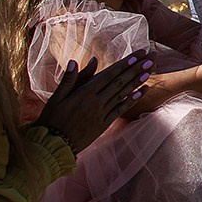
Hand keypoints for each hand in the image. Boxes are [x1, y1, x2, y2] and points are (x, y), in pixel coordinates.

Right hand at [35, 54, 150, 153]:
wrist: (52, 145)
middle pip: (119, 82)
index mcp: (84, 93)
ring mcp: (101, 113)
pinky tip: (142, 92)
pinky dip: (132, 100)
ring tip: (149, 72)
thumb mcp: (56, 97)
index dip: (124, 64)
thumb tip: (74, 61)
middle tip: (151, 58)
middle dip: (136, 69)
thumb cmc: (51, 119)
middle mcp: (96, 102)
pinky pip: (120, 110)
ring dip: (137, 82)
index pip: (109, 74)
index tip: (137, 55)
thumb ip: (68, 79)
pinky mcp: (103, 124)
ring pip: (122, 94)